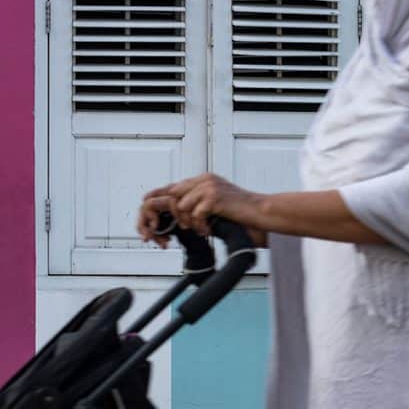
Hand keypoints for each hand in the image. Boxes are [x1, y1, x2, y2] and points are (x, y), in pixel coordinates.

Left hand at [137, 173, 267, 247]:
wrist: (262, 212)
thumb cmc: (242, 211)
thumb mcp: (217, 202)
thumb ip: (199, 202)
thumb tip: (181, 211)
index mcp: (205, 179)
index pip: (176, 185)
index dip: (161, 194)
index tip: (146, 200)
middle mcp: (205, 179)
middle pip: (175, 195)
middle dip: (174, 214)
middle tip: (183, 228)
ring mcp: (209, 187)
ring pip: (183, 206)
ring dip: (191, 222)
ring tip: (203, 228)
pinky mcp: (214, 197)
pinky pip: (195, 214)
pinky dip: (200, 225)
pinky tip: (209, 230)